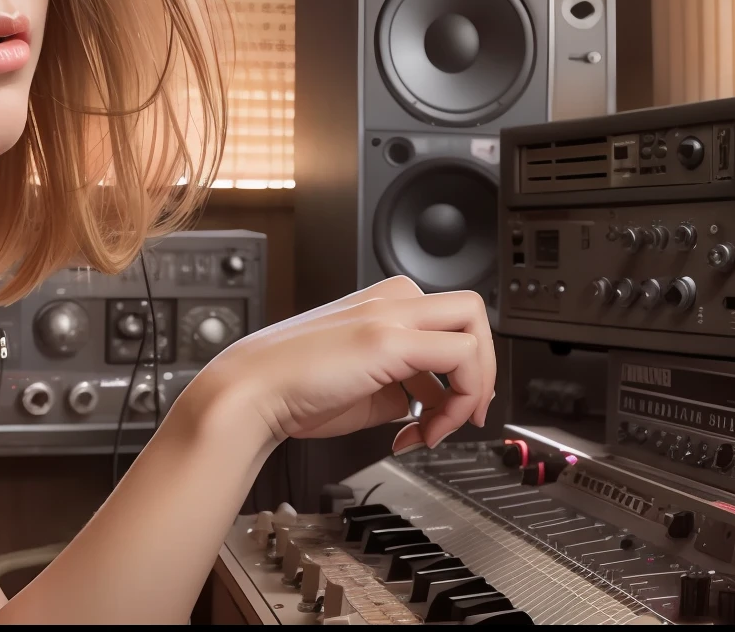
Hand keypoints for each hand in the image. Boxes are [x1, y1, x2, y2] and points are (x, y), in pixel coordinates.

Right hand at [191, 276, 493, 453]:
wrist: (253, 393)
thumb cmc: (294, 392)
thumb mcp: (363, 387)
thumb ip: (402, 386)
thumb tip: (431, 403)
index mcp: (381, 304)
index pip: (450, 324)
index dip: (461, 372)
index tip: (446, 413)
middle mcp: (390, 300)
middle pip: (473, 313)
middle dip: (482, 372)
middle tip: (467, 415)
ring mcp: (390, 314)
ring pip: (475, 328)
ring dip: (472, 390)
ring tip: (435, 430)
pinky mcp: (389, 337)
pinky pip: (461, 356)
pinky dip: (457, 403)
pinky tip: (420, 433)